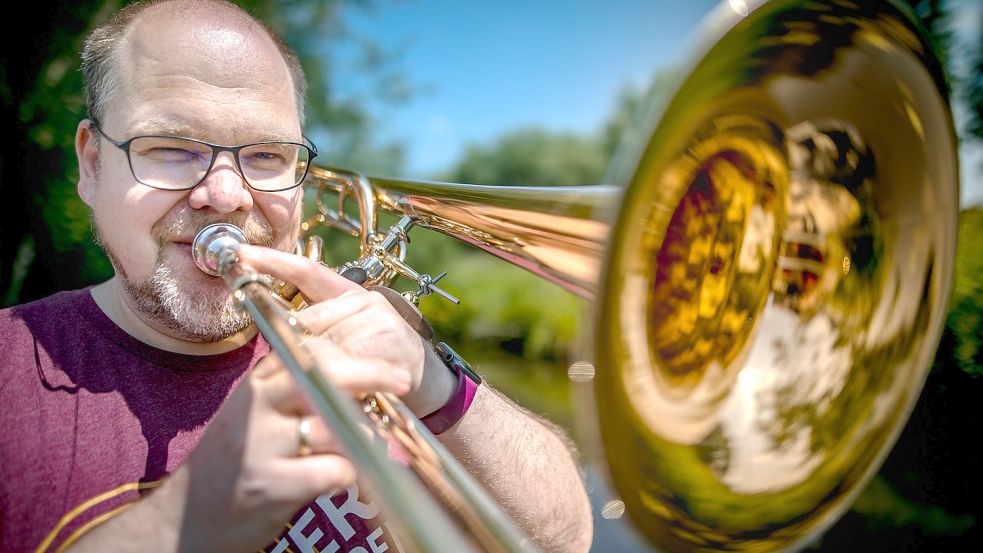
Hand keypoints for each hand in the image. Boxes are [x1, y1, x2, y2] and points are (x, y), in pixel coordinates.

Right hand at [67, 339, 404, 552]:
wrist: (185, 521)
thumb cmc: (235, 464)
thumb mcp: (255, 416)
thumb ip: (295, 392)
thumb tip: (362, 376)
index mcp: (256, 384)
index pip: (308, 350)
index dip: (352, 353)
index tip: (384, 360)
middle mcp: (256, 405)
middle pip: (323, 373)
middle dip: (371, 374)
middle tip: (403, 380)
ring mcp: (261, 444)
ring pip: (336, 424)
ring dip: (366, 436)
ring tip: (376, 446)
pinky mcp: (271, 484)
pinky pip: (334, 469)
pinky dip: (349, 474)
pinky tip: (342, 480)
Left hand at [235, 245, 456, 415]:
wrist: (426, 385)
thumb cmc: (377, 365)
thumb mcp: (345, 344)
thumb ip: (315, 336)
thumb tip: (275, 341)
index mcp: (350, 295)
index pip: (307, 273)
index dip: (274, 261)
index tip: (240, 253)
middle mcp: (366, 301)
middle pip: (307, 322)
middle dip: (293, 351)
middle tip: (291, 375)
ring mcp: (378, 319)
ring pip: (323, 346)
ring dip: (316, 373)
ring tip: (320, 393)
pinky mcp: (390, 342)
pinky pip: (344, 364)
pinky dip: (335, 383)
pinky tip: (340, 396)